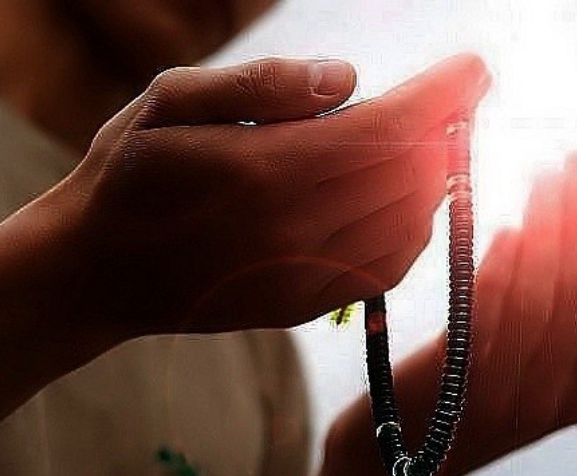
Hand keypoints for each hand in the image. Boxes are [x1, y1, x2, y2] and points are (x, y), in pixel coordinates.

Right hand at [61, 54, 489, 337]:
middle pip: (408, 175)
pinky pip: (387, 269)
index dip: (442, 96)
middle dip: (447, 129)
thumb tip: (348, 78)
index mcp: (265, 171)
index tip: (473, 69)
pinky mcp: (305, 306)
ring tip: (433, 144)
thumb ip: (260, 84)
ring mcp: (304, 276)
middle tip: (458, 99)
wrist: (103, 270)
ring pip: (409, 225)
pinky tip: (408, 202)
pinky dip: (415, 230)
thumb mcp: (169, 101)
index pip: (387, 129)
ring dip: (435, 179)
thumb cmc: (129, 175)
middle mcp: (295, 230)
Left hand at [437, 152, 576, 475]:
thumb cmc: (445, 411)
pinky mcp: (449, 393)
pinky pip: (489, 324)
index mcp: (572, 395)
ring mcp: (500, 401)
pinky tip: (510, 231)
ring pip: (543, 303)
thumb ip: (537, 329)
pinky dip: (505, 274)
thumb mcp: (506, 376)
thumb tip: (554, 238)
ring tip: (546, 179)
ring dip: (551, 232)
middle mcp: (548, 401)